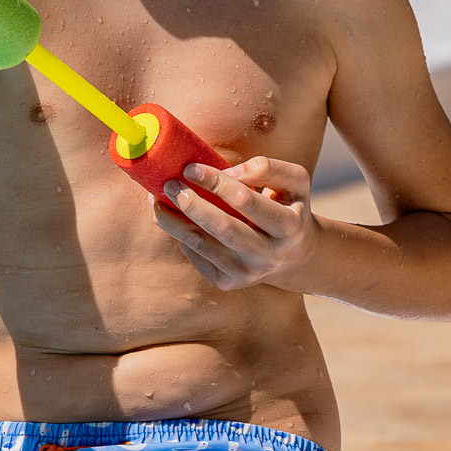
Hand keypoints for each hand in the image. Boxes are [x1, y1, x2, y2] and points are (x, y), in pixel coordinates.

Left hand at [154, 156, 319, 291]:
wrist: (294, 254)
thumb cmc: (288, 206)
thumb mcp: (294, 182)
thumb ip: (267, 168)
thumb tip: (228, 172)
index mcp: (288, 226)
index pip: (245, 201)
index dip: (215, 181)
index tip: (190, 167)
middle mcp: (269, 255)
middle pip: (221, 227)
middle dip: (190, 203)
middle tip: (168, 183)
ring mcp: (247, 273)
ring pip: (200, 244)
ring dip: (172, 220)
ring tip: (156, 198)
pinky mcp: (228, 283)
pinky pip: (195, 256)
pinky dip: (180, 235)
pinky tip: (173, 219)